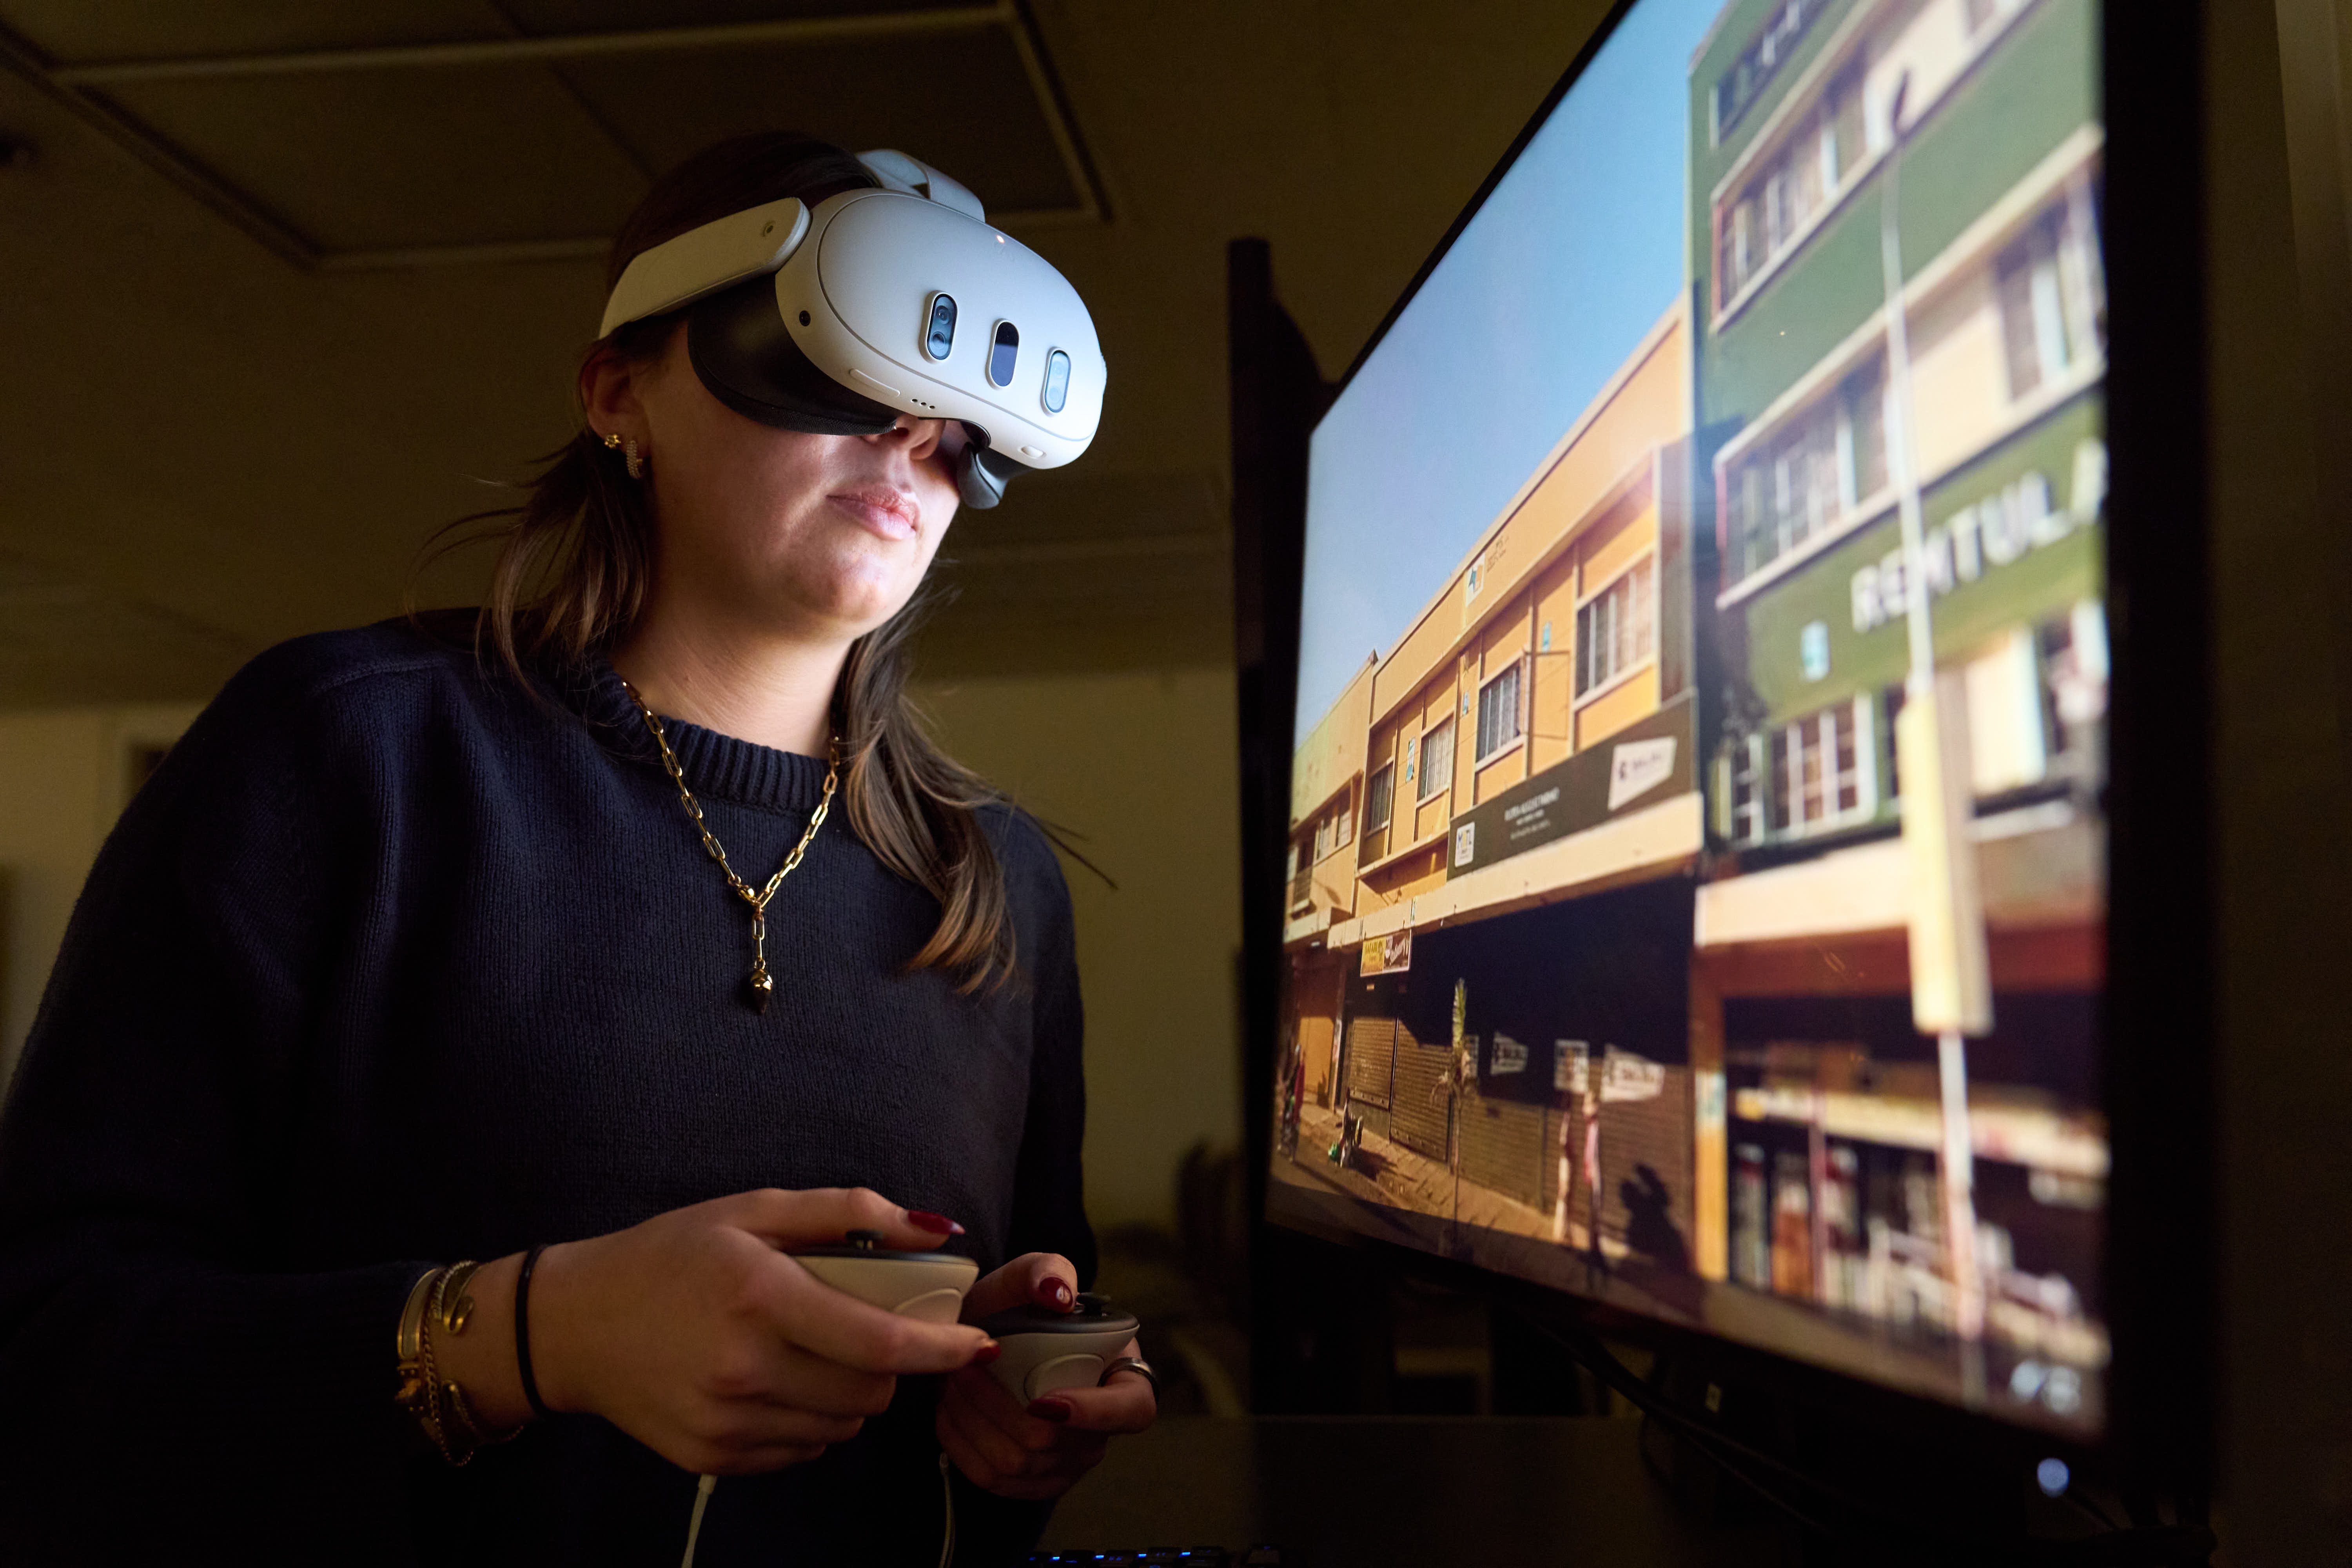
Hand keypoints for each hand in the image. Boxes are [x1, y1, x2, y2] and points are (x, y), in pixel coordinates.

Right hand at [438, 1188, 991, 1475]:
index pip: (879, 1344)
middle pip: (869, 1393)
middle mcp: (744, 1369)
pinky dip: (809, 1421)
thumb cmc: (672, 1254)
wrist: (574, 1323)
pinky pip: (800, 1451)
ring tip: (814, 1354)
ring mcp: (726, 1422)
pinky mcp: (712, 1458)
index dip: (941, 1349)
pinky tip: (778, 1382)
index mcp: (760, 1298)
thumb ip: (851, 1214)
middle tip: (868, 1331)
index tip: (975, 1342)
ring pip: (840, 1428)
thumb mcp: (755, 1210)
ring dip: (850, 1396)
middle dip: (889, 1366)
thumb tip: (940, 1231)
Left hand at [934, 1252, 1157, 1499]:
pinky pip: (991, 1478)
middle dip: (998, 1405)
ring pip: (1016, 1463)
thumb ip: (1046, 1271)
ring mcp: (1065, 1463)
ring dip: (973, 1421)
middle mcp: (1099, 1431)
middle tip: (966, 1367)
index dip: (1093, 1413)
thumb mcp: (1029, 1275)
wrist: (987, 1338)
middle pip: (1054, 1443)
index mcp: (1122, 1380)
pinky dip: (961, 1444)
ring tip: (953, 1381)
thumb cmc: (1018, 1307)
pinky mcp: (1028, 1482)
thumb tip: (1058, 1296)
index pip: (1132, 1411)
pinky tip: (951, 1410)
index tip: (1044, 1399)